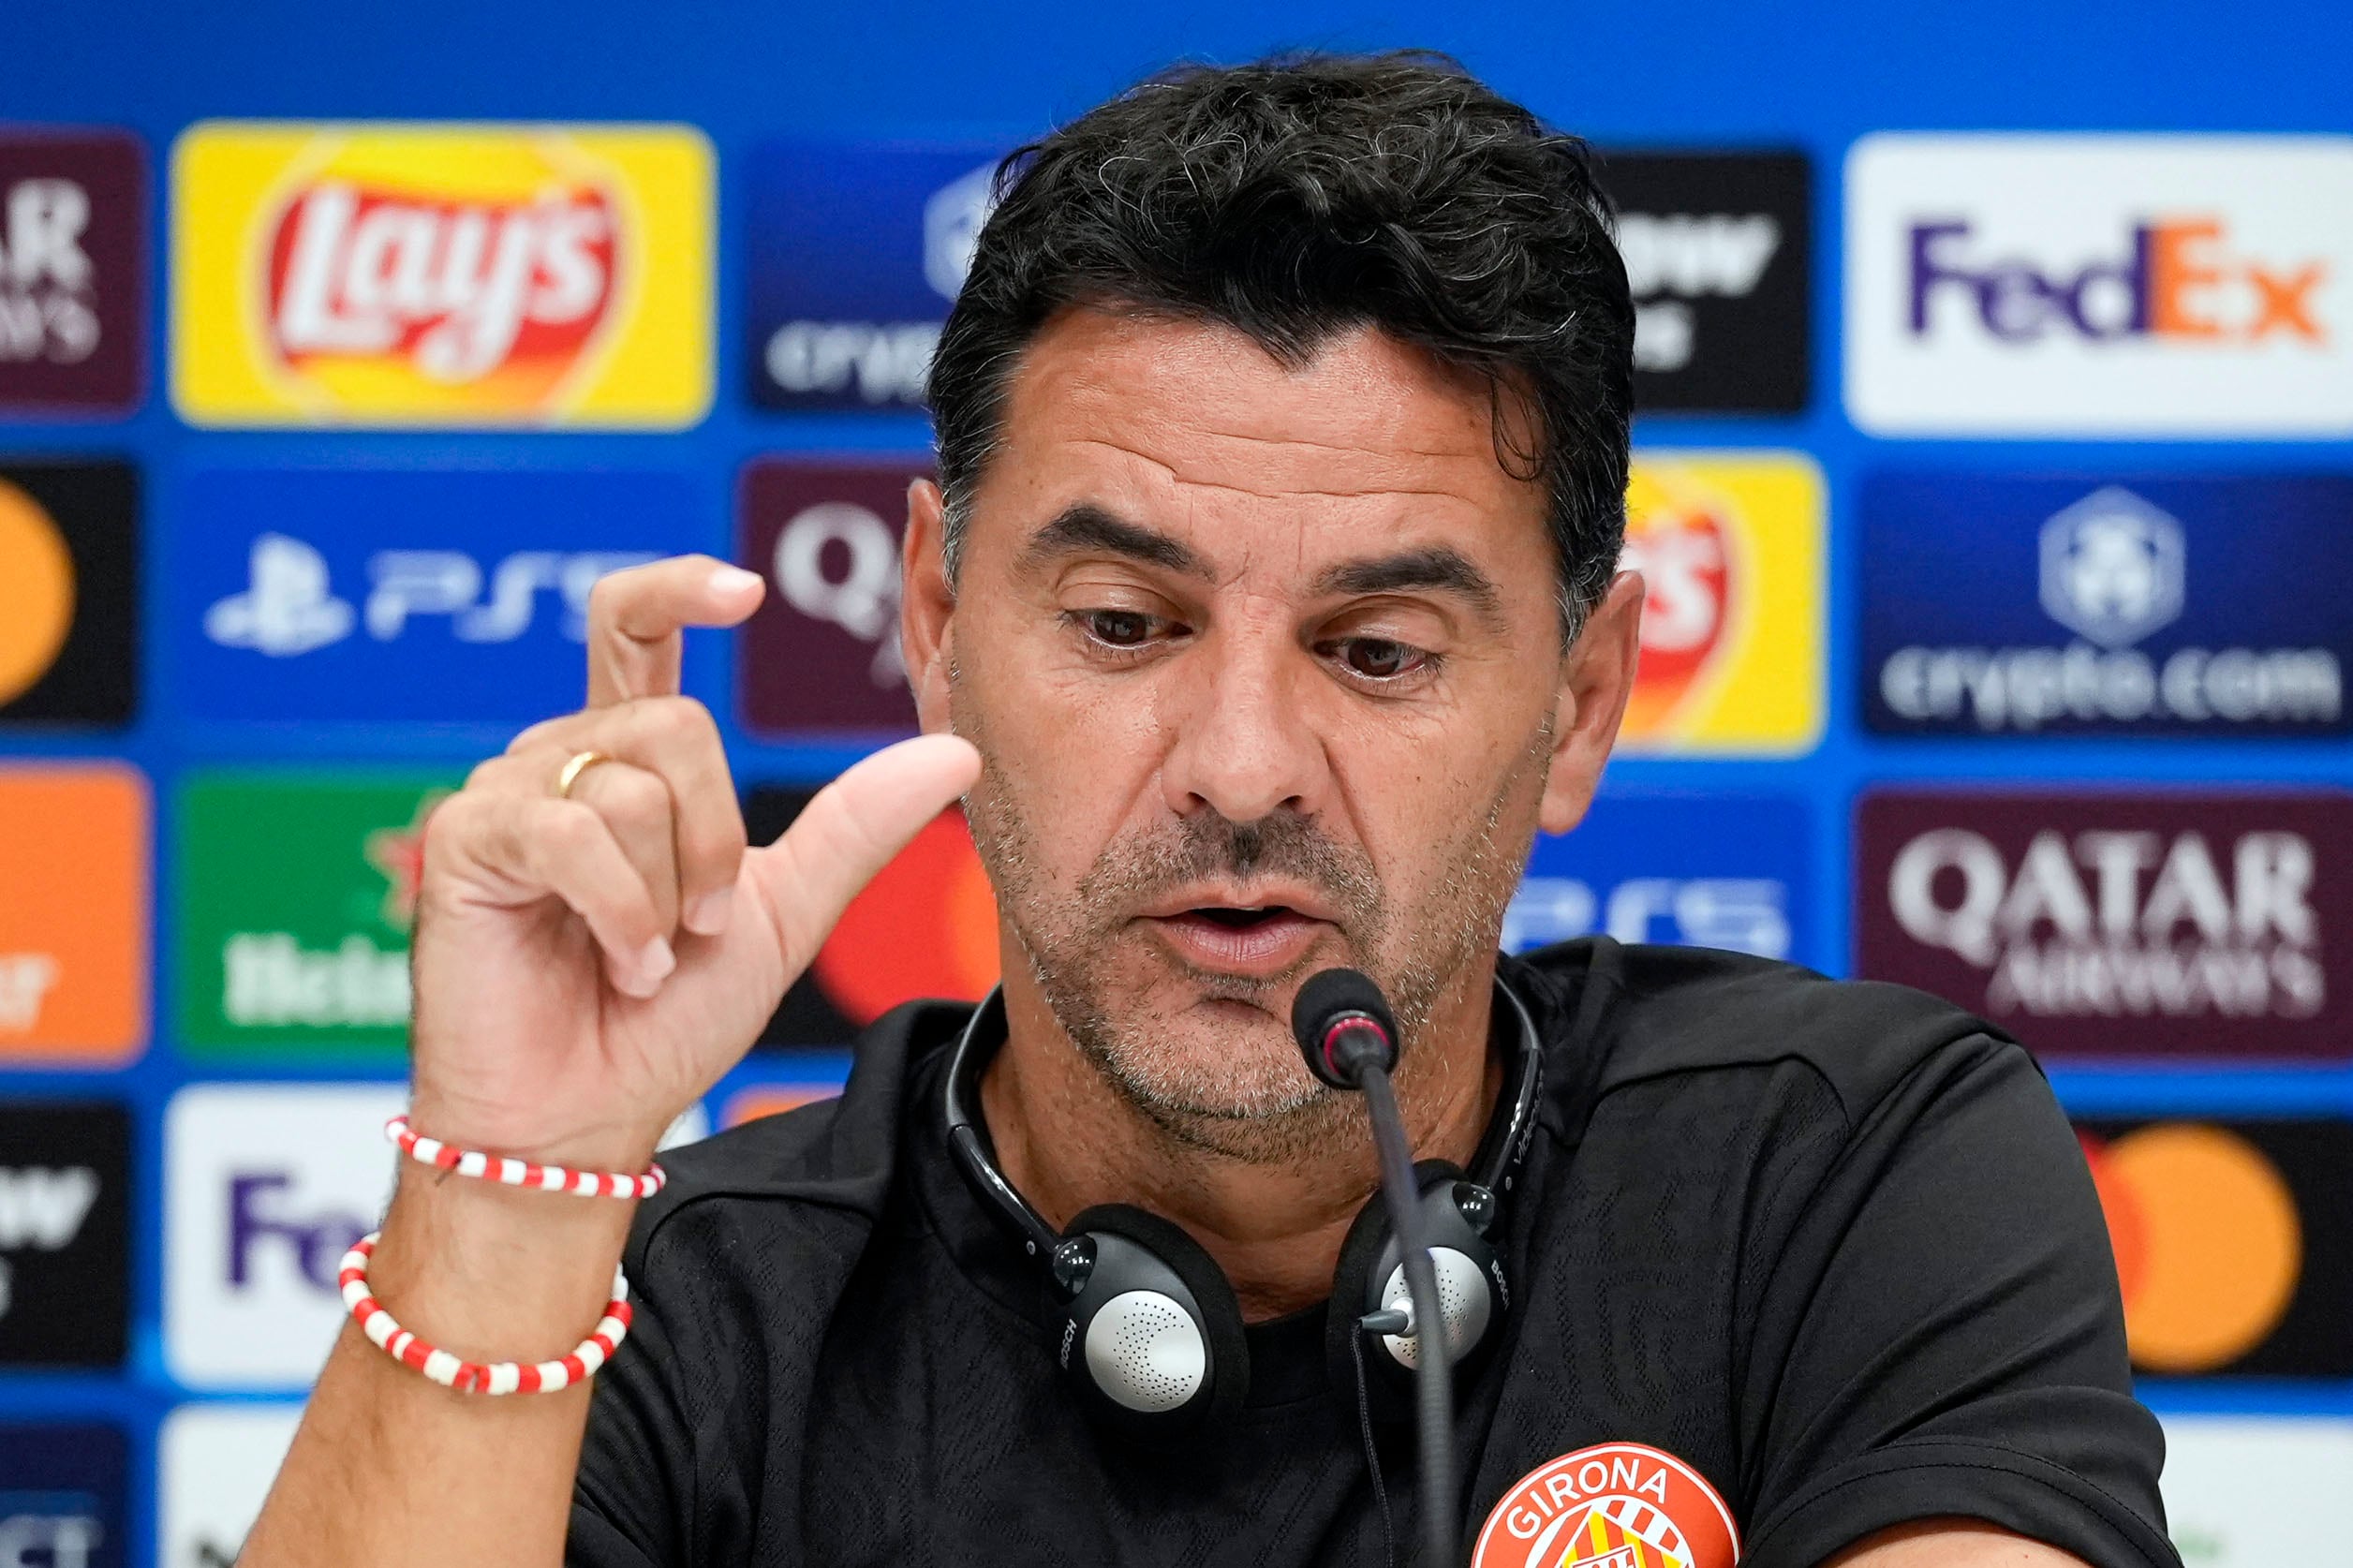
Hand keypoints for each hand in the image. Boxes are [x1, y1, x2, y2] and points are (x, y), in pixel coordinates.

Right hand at [405, 554, 978, 1169]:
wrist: (589, 1115)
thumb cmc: (667, 1021)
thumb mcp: (783, 912)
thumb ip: (857, 826)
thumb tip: (958, 750)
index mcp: (628, 761)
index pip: (635, 627)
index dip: (680, 588)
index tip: (745, 592)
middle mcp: (562, 760)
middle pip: (673, 727)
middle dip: (715, 841)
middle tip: (699, 923)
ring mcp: (506, 794)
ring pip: (631, 783)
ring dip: (663, 893)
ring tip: (640, 957)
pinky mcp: (467, 840)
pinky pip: (571, 831)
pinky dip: (620, 911)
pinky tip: (617, 964)